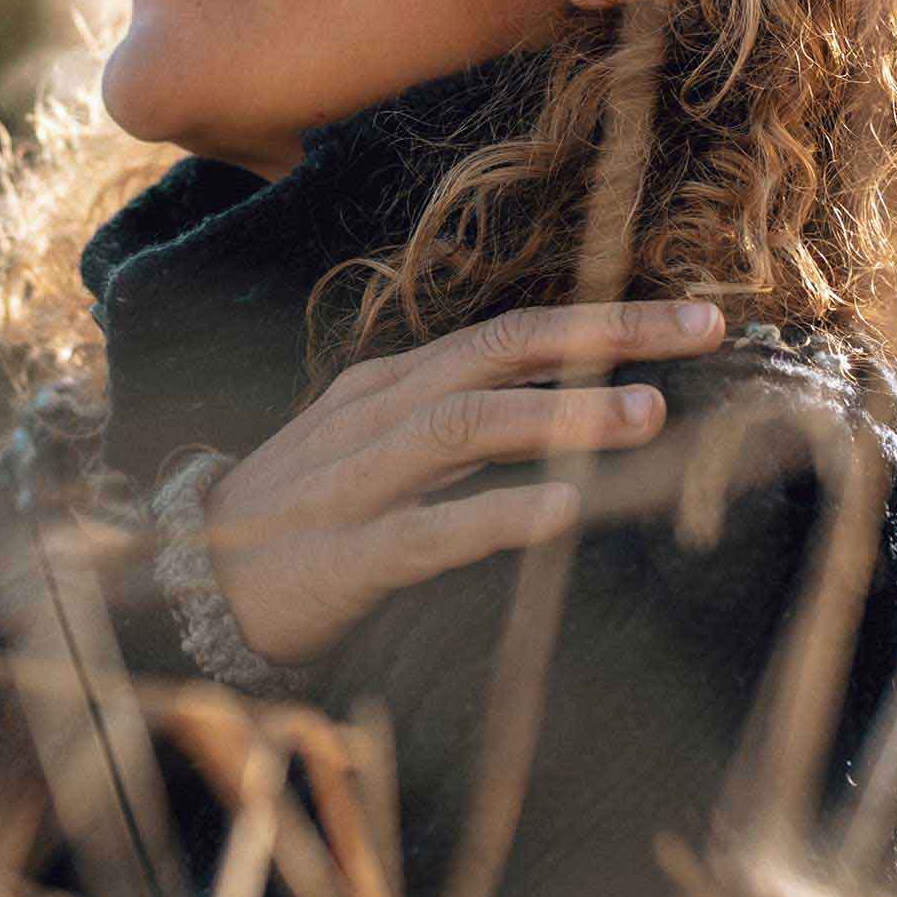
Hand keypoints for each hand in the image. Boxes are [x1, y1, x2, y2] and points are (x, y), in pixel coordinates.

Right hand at [200, 299, 725, 665]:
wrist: (197, 579)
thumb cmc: (306, 510)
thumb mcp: (375, 444)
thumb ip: (455, 420)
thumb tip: (566, 407)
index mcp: (391, 385)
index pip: (506, 334)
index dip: (600, 320)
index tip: (693, 317)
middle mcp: (378, 415)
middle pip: (496, 353)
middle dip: (601, 338)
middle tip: (699, 332)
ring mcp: (357, 480)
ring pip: (461, 425)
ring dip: (555, 416)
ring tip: (643, 416)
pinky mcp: (346, 556)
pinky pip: (426, 531)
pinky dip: (494, 516)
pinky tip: (559, 514)